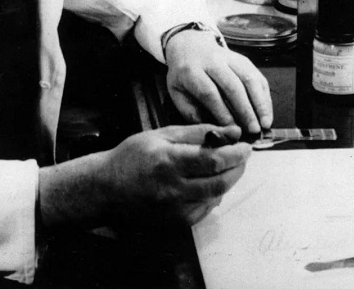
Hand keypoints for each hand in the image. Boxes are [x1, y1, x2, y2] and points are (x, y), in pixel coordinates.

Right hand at [101, 124, 250, 225]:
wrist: (107, 188)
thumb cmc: (132, 156)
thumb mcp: (162, 135)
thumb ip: (198, 132)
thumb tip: (231, 131)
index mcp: (168, 161)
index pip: (213, 160)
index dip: (236, 154)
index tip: (245, 146)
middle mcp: (172, 189)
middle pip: (220, 182)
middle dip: (238, 168)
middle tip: (242, 157)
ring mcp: (174, 209)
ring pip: (216, 197)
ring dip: (228, 181)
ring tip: (226, 167)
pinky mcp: (176, 222)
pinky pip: (205, 209)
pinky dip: (213, 195)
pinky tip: (207, 183)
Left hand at [164, 30, 272, 134]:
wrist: (189, 46)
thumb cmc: (183, 76)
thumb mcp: (177, 93)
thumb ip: (190, 112)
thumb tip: (212, 130)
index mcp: (192, 71)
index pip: (209, 92)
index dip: (222, 111)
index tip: (232, 128)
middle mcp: (212, 62)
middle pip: (232, 85)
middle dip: (245, 110)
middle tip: (253, 130)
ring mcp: (230, 58)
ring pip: (249, 78)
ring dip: (260, 102)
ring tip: (265, 123)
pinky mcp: (243, 59)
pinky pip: (257, 76)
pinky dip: (264, 95)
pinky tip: (267, 112)